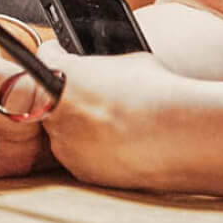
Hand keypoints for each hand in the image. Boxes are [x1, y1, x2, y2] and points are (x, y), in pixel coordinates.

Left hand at [39, 40, 188, 190]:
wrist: (176, 133)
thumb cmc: (152, 89)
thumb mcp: (125, 58)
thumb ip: (100, 62)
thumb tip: (98, 65)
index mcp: (61, 75)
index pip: (46, 55)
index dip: (59, 53)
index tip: (67, 56)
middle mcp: (54, 110)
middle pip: (50, 95)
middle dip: (68, 93)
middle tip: (95, 92)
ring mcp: (65, 144)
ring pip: (64, 128)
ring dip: (79, 124)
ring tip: (112, 121)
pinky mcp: (80, 170)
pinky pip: (79, 154)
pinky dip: (92, 149)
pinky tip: (117, 142)